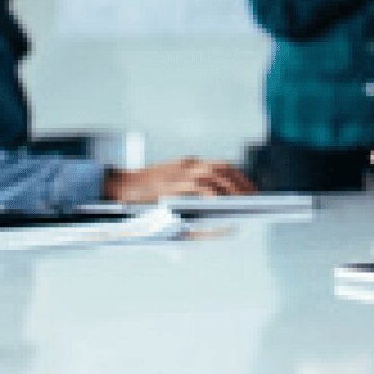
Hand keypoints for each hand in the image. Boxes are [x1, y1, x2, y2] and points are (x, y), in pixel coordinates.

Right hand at [102, 157, 255, 202]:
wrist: (120, 188)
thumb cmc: (145, 193)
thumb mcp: (170, 185)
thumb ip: (190, 191)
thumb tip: (215, 209)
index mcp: (189, 164)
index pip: (222, 165)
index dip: (239, 176)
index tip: (252, 189)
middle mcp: (188, 165)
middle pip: (224, 168)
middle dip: (241, 183)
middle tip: (254, 197)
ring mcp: (181, 173)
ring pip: (216, 176)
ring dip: (232, 189)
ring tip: (244, 203)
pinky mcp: (175, 184)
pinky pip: (201, 189)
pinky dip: (215, 197)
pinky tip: (223, 206)